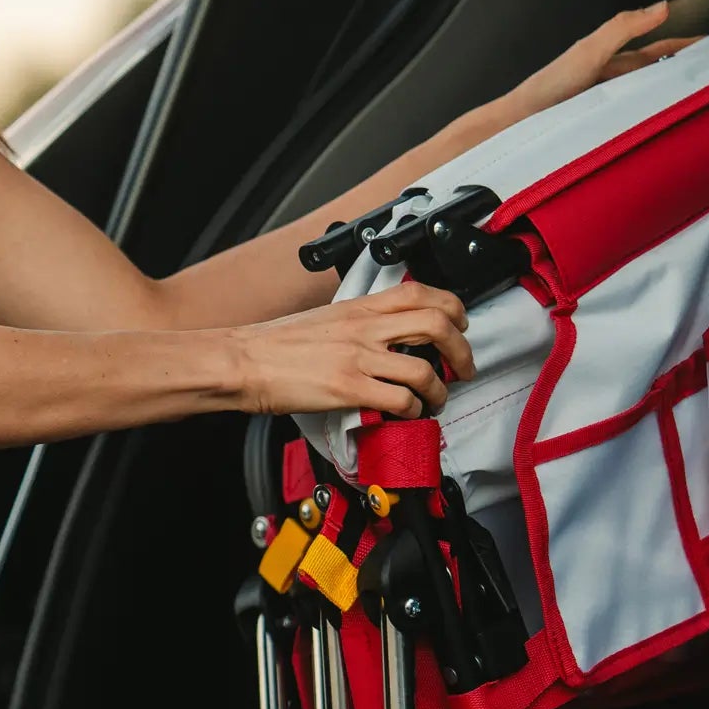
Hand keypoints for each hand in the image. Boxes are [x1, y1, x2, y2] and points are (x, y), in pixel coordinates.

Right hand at [232, 280, 474, 418]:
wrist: (244, 361)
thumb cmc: (276, 345)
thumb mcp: (326, 319)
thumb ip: (359, 323)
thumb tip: (385, 336)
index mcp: (359, 308)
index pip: (421, 293)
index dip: (453, 308)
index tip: (460, 325)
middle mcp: (365, 328)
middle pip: (437, 325)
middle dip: (462, 350)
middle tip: (464, 368)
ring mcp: (359, 358)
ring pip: (425, 370)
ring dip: (441, 391)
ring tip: (436, 402)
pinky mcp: (349, 389)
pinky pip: (400, 400)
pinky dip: (414, 411)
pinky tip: (408, 415)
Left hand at [502, 0, 696, 123]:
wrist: (519, 125)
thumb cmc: (549, 88)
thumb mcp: (590, 51)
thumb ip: (624, 28)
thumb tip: (663, 6)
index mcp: (613, 59)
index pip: (661, 50)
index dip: (687, 46)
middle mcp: (614, 82)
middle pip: (660, 73)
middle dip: (690, 71)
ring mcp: (610, 106)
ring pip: (651, 98)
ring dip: (675, 97)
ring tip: (706, 100)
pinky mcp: (605, 128)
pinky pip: (639, 122)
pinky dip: (657, 122)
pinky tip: (669, 131)